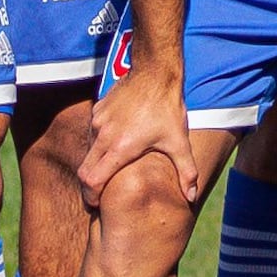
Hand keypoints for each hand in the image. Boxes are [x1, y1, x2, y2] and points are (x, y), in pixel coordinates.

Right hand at [83, 60, 194, 213]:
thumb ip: (186, 171)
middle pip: (84, 170)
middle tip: (97, 195)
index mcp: (120, 148)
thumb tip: (192, 196)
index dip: (91, 197)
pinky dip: (100, 142)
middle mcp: (103, 136)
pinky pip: (93, 132)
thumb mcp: (179, 141)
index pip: (92, 181)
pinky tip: (117, 140)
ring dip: (96, 162)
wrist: (154, 72)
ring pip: (88, 150)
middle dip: (88, 186)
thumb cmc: (167, 108)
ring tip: (111, 167)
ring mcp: (98, 122)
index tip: (96, 205)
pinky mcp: (97, 110)